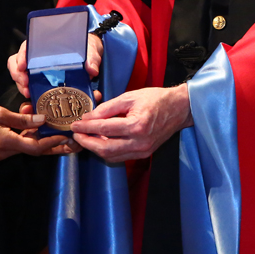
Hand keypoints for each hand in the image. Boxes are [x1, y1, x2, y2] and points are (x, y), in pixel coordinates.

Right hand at [0, 93, 68, 160]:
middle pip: (34, 150)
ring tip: (56, 127)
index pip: (35, 148)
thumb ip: (22, 119)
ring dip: (40, 137)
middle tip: (71, 141)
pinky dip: (27, 135)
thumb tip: (42, 120)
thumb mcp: (0, 113)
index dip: (52, 143)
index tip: (66, 138)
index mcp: (6, 143)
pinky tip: (34, 123)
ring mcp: (0, 152)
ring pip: (26, 146)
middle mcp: (4, 152)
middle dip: (53, 145)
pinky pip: (17, 143)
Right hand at [8, 32, 103, 98]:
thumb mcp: (91, 51)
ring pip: (20, 77)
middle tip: (26, 86)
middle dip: (19, 76)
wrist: (90, 57)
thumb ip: (92, 58)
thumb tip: (92, 70)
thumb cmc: (86, 50)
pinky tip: (32, 103)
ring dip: (21, 86)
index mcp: (46, 46)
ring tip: (28, 94)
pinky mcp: (42, 84)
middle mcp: (38, 58)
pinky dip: (28, 96)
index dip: (21, 57)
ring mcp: (38, 71)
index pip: (26, 48)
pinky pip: (29, 89)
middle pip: (18, 64)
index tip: (23, 66)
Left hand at [70, 85, 191, 162]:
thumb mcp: (130, 96)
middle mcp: (140, 141)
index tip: (75, 124)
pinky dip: (108, 151)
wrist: (179, 108)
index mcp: (136, 125)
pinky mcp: (144, 154)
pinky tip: (101, 142)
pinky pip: (120, 157)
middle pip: (105, 148)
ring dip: (95, 149)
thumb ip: (108, 107)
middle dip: (87, 142)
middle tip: (76, 134)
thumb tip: (89, 116)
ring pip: (111, 156)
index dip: (86, 127)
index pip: (104, 128)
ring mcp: (142, 150)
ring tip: (86, 138)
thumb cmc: (156, 99)